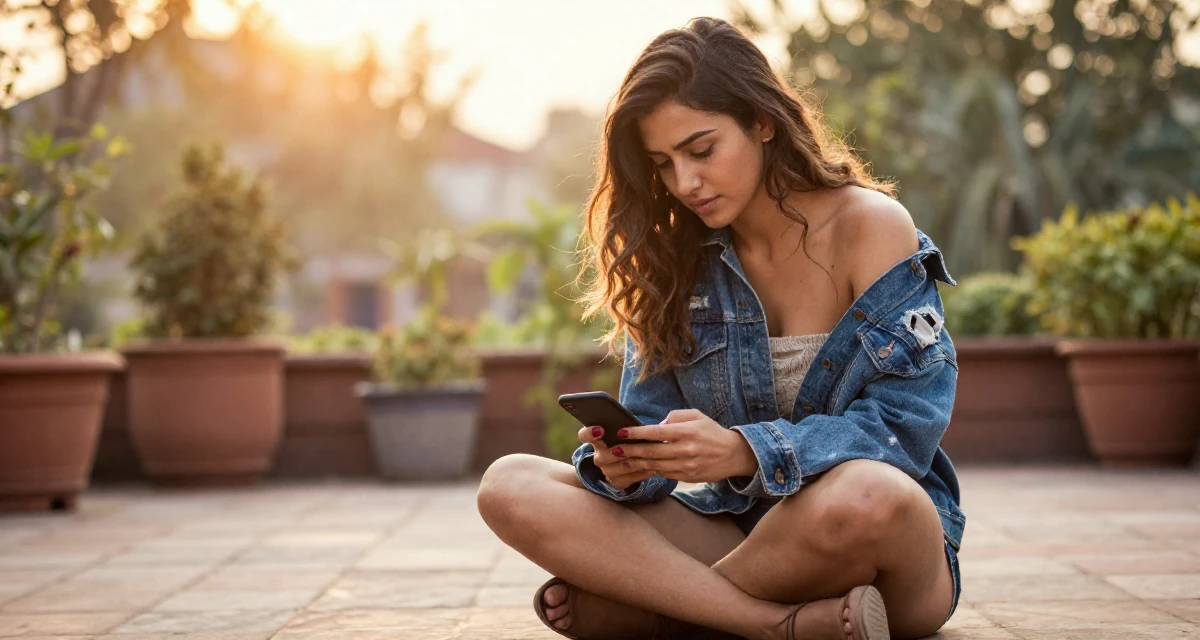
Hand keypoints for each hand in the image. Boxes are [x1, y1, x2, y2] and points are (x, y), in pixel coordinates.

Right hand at [577, 425, 655, 490]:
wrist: (635, 456)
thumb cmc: (631, 437)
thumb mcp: (626, 428)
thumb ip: (624, 425)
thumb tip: (633, 423)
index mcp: (597, 439)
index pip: (584, 435)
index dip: (589, 433)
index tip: (600, 429)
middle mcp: (599, 456)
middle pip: (601, 457)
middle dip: (618, 452)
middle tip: (630, 448)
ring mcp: (607, 470)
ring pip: (615, 470)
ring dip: (631, 463)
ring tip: (647, 457)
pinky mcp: (617, 482)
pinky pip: (627, 480)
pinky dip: (640, 473)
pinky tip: (651, 468)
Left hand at [607, 409, 756, 483]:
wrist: (734, 454)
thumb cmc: (712, 432)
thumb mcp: (697, 416)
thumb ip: (676, 416)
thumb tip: (656, 425)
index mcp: (687, 432)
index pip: (656, 432)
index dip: (637, 433)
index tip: (622, 432)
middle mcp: (686, 450)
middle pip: (651, 452)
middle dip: (630, 451)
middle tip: (614, 449)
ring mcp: (687, 466)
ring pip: (655, 466)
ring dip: (636, 463)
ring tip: (622, 459)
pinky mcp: (688, 477)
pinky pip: (664, 474)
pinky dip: (652, 469)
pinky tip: (641, 465)